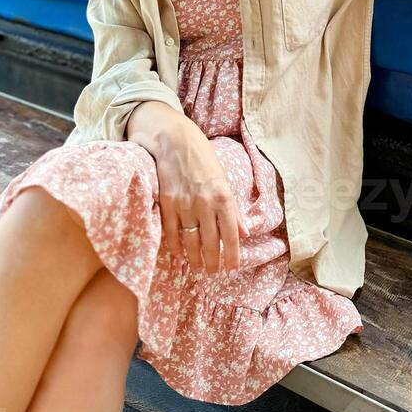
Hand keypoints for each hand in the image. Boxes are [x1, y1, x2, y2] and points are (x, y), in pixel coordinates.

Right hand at [149, 115, 249, 273]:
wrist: (174, 140)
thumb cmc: (202, 157)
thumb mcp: (223, 179)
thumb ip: (233, 208)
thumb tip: (245, 232)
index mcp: (223, 196)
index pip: (231, 234)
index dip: (232, 255)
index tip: (232, 268)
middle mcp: (205, 203)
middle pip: (211, 242)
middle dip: (212, 261)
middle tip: (212, 272)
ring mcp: (184, 205)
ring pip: (191, 241)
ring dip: (194, 258)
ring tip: (197, 267)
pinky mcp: (166, 204)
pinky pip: (171, 233)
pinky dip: (175, 246)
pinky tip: (179, 253)